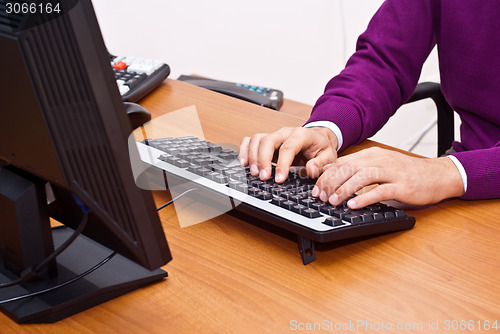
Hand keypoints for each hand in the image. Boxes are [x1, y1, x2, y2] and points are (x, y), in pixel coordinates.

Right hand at [239, 127, 338, 181]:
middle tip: (263, 177)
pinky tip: (244, 163)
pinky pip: (250, 140)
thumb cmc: (321, 148)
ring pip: (257, 140)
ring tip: (254, 173)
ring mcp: (274, 135)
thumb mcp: (329, 156)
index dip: (282, 164)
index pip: (288, 147)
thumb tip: (309, 170)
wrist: (317, 138)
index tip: (279, 179)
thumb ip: (321, 164)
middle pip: (268, 141)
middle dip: (263, 160)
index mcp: (301, 135)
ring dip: (252, 156)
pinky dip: (244, 150)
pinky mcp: (266, 140)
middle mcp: (284, 132)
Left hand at [311, 147, 464, 207]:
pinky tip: (354, 205)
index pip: (343, 162)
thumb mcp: (380, 167)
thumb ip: (360, 170)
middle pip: (349, 168)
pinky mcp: (403, 186)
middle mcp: (380, 160)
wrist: (437, 175)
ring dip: (344, 189)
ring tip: (333, 201)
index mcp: (372, 155)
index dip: (326, 175)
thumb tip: (334, 176)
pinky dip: (365, 198)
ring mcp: (392, 172)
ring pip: (362, 177)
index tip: (315, 187)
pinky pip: (380, 190)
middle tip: (320, 196)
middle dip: (331, 182)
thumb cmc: (406, 174)